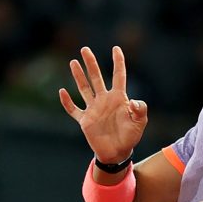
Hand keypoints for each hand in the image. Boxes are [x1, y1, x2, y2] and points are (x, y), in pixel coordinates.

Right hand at [58, 46, 146, 166]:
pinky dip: (67, 102)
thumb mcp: (140, 122)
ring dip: (78, 76)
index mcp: (119, 98)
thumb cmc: (130, 136)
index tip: (116, 48)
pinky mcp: (85, 120)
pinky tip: (62, 92)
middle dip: (91, 63)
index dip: (118, 62)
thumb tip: (132, 101)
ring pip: (84, 88)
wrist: (117, 153)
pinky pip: (74, 109)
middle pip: (96, 77)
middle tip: (85, 49)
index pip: (118, 76)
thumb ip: (140, 110)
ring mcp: (93, 109)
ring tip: (73, 62)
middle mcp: (104, 100)